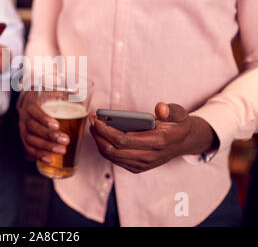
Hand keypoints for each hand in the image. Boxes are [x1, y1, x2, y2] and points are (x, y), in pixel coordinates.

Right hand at [17, 92, 69, 162]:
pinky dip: (38, 154)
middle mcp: (24, 116)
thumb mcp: (51, 90)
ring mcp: (22, 128)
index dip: (44, 119)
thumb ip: (63, 92)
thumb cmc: (44, 97)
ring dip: (46, 147)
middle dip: (49, 136)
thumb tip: (77, 92)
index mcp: (30, 103)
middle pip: (33, 127)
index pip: (34, 111)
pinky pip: (28, 148)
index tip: (57, 125)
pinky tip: (49, 159)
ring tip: (62, 151)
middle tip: (65, 140)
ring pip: (30, 139)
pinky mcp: (24, 137)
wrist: (30, 101)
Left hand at [89, 102, 215, 173]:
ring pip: (111, 156)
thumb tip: (160, 108)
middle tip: (91, 119)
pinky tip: (101, 135)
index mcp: (157, 143)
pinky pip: (115, 160)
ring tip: (94, 125)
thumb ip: (170, 110)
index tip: (95, 118)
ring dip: (98, 141)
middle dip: (97, 134)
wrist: (184, 142)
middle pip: (112, 150)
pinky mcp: (138, 168)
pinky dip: (104, 148)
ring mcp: (142, 165)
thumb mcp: (179, 113)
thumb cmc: (178, 124)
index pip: (122, 140)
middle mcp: (149, 157)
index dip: (105, 130)